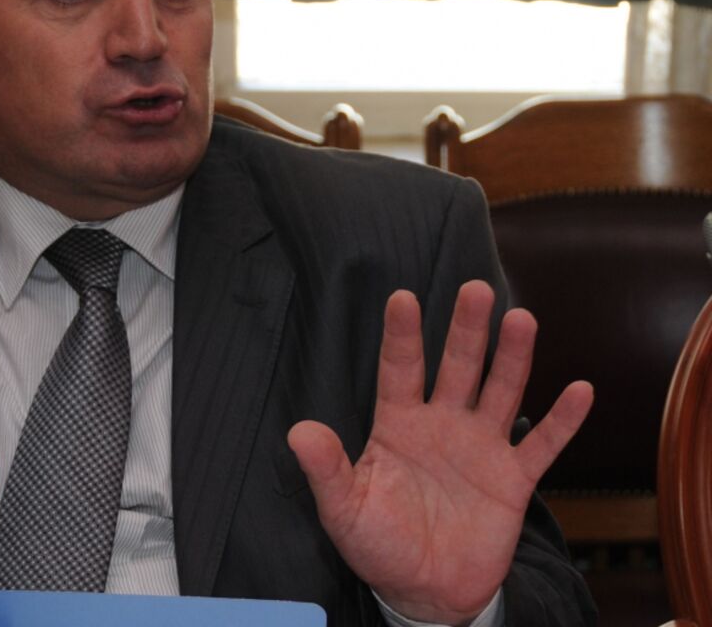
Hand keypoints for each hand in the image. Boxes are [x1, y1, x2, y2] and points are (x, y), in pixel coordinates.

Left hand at [288, 281, 592, 624]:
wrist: (425, 590)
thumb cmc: (378, 544)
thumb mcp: (343, 509)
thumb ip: (326, 470)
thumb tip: (298, 432)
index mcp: (397, 425)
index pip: (399, 369)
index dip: (401, 335)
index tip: (402, 298)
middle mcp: (442, 425)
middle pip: (457, 367)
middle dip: (465, 330)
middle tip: (474, 289)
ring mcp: (480, 448)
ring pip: (500, 392)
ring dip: (512, 358)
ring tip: (521, 320)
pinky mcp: (512, 480)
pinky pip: (542, 445)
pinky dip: (562, 420)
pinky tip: (580, 389)